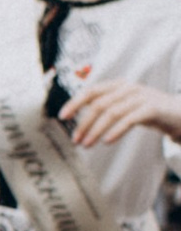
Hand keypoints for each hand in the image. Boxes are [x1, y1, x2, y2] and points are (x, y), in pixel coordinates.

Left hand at [64, 74, 180, 149]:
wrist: (179, 113)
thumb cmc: (148, 111)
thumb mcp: (125, 106)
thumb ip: (106, 107)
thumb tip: (80, 120)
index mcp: (118, 85)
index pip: (91, 91)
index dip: (75, 102)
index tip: (62, 117)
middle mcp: (128, 88)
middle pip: (99, 104)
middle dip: (84, 123)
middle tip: (75, 140)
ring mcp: (141, 96)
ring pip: (112, 112)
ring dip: (96, 130)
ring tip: (86, 145)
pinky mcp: (152, 108)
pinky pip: (130, 119)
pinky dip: (116, 130)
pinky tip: (107, 141)